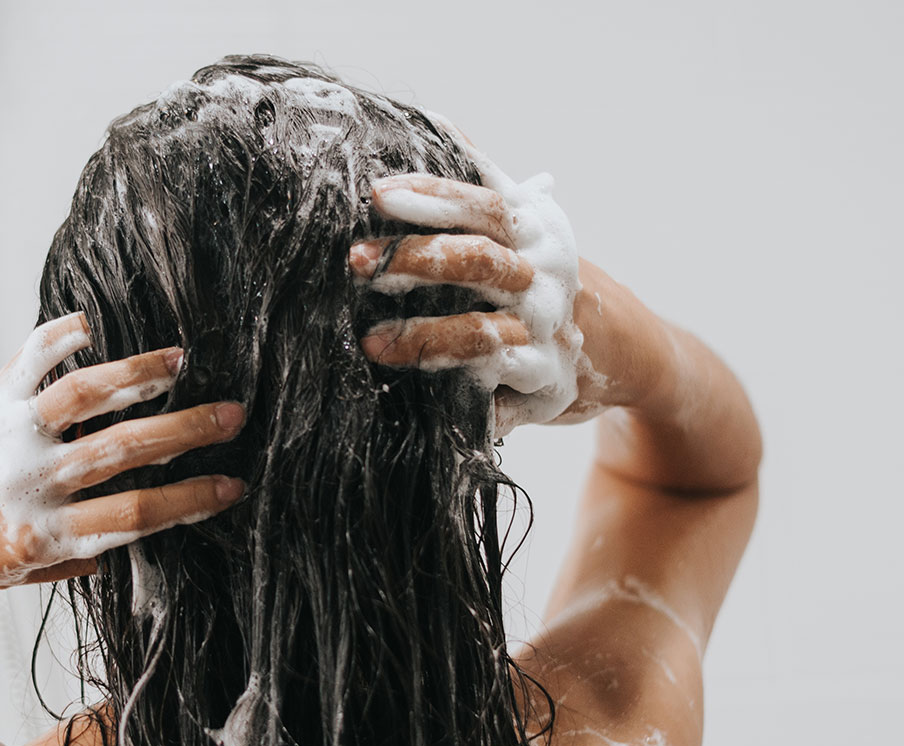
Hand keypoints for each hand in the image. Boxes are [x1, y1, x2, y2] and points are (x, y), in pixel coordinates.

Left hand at [0, 313, 244, 587]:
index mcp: (43, 533)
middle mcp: (28, 481)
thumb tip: (145, 521)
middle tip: (232, 417)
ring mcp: (8, 436)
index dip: (192, 498)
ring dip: (138, 374)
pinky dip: (62, 335)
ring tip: (182, 361)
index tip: (233, 485)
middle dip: (186, 430)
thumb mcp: (26, 574)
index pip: (135, 515)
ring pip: (82, 395)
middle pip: (122, 449)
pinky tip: (95, 323)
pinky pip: (30, 359)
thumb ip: (82, 552)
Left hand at [352, 128, 654, 437]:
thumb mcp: (523, 222)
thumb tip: (439, 123)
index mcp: (537, 232)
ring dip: (424, 337)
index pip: (484, 205)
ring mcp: (548, 334)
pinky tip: (426, 398)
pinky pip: (499, 395)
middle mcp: (545, 279)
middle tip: (356, 261)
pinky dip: (466, 398)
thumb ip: (482, 179)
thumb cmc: (538, 273)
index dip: (433, 197)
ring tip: (373, 342)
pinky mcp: (546, 386)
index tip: (378, 194)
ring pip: (483, 333)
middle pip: (478, 262)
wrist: (612, 344)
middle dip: (414, 260)